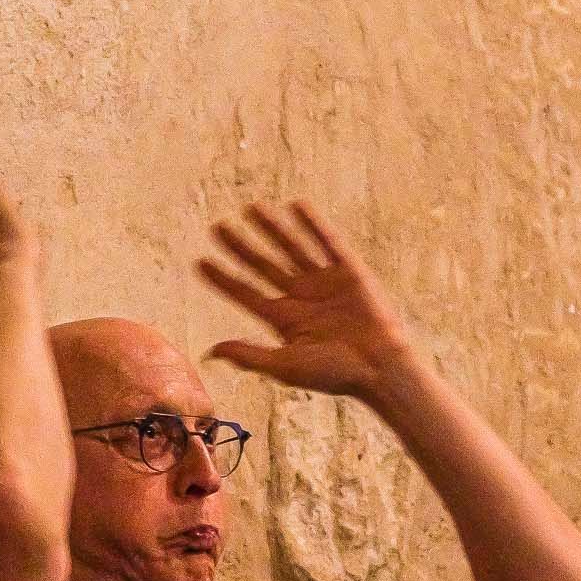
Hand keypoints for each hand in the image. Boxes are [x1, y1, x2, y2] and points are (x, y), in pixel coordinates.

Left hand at [197, 201, 415, 400]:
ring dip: (272, 229)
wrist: (380, 367)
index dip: (224, 279)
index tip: (200, 262)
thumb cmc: (335, 374)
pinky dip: (314, 225)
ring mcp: (325, 284)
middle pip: (264, 266)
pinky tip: (297, 206)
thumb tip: (211, 351)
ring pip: (292, 249)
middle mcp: (302, 298)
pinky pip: (328, 243)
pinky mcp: (349, 273)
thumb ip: (250, 355)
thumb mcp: (286, 366)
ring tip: (251, 208)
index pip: (247, 294)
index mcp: (286, 320)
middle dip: (241, 247)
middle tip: (217, 227)